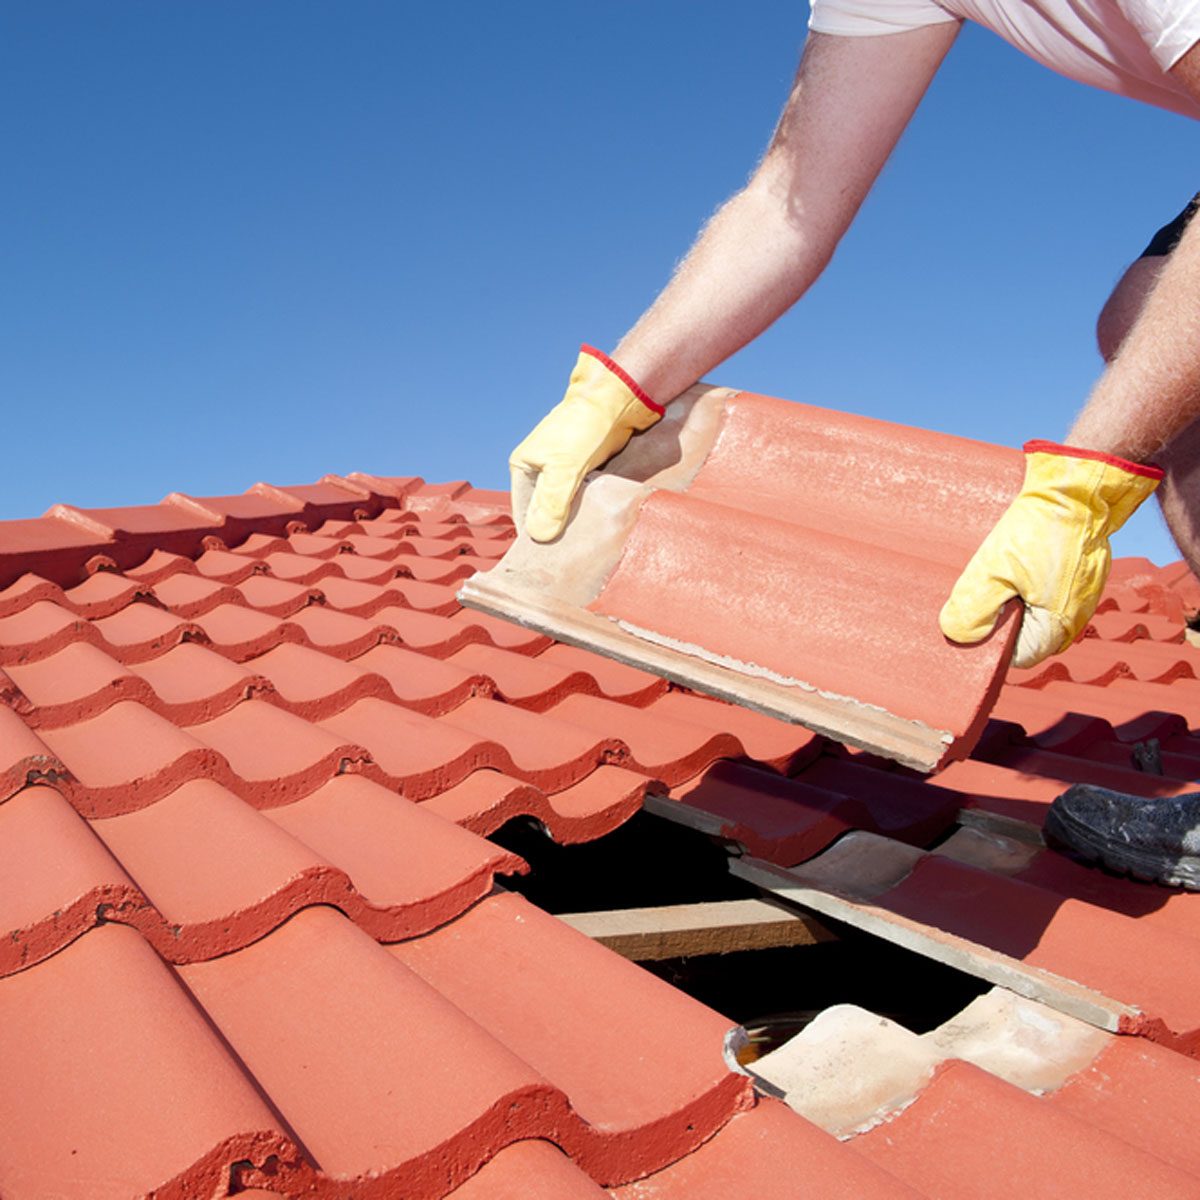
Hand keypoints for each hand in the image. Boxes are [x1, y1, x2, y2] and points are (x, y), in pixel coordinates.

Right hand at [510, 346, 661, 541]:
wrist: (617, 400)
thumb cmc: (585, 428)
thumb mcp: (565, 467)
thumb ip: (551, 502)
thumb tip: (539, 537)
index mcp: (523, 466)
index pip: (523, 512)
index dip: (534, 536)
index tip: (550, 559)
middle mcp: (539, 469)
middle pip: (542, 511)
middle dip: (554, 531)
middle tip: (570, 555)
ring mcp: (561, 470)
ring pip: (563, 507)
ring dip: (572, 523)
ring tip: (583, 545)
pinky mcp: (583, 470)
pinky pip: (580, 498)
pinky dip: (585, 511)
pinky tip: (594, 526)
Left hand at [939, 441, 1162, 667]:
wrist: (1077, 489)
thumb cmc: (1039, 529)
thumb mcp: (995, 569)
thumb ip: (974, 607)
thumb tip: (957, 635)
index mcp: (1056, 626)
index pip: (1014, 657)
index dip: (988, 643)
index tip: (968, 620)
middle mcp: (1072, 618)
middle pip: (1023, 635)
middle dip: (996, 619)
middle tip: (973, 593)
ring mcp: (1077, 597)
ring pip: (1031, 611)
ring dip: (1008, 598)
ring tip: (990, 574)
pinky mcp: (1075, 576)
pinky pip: (1042, 591)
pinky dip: (1023, 583)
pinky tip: (1008, 564)